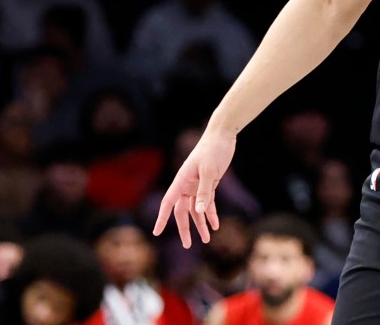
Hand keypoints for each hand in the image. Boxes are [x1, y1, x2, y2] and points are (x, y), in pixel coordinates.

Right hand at [152, 128, 235, 246]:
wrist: (223, 135)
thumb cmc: (213, 150)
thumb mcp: (210, 171)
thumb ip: (204, 191)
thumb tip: (199, 211)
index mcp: (182, 180)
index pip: (168, 203)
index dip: (161, 218)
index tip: (156, 232)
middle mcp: (187, 184)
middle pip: (182, 211)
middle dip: (185, 228)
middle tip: (188, 245)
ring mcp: (197, 185)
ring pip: (196, 209)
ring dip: (201, 223)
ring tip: (207, 239)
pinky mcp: (209, 183)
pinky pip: (207, 202)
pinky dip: (211, 213)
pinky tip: (215, 225)